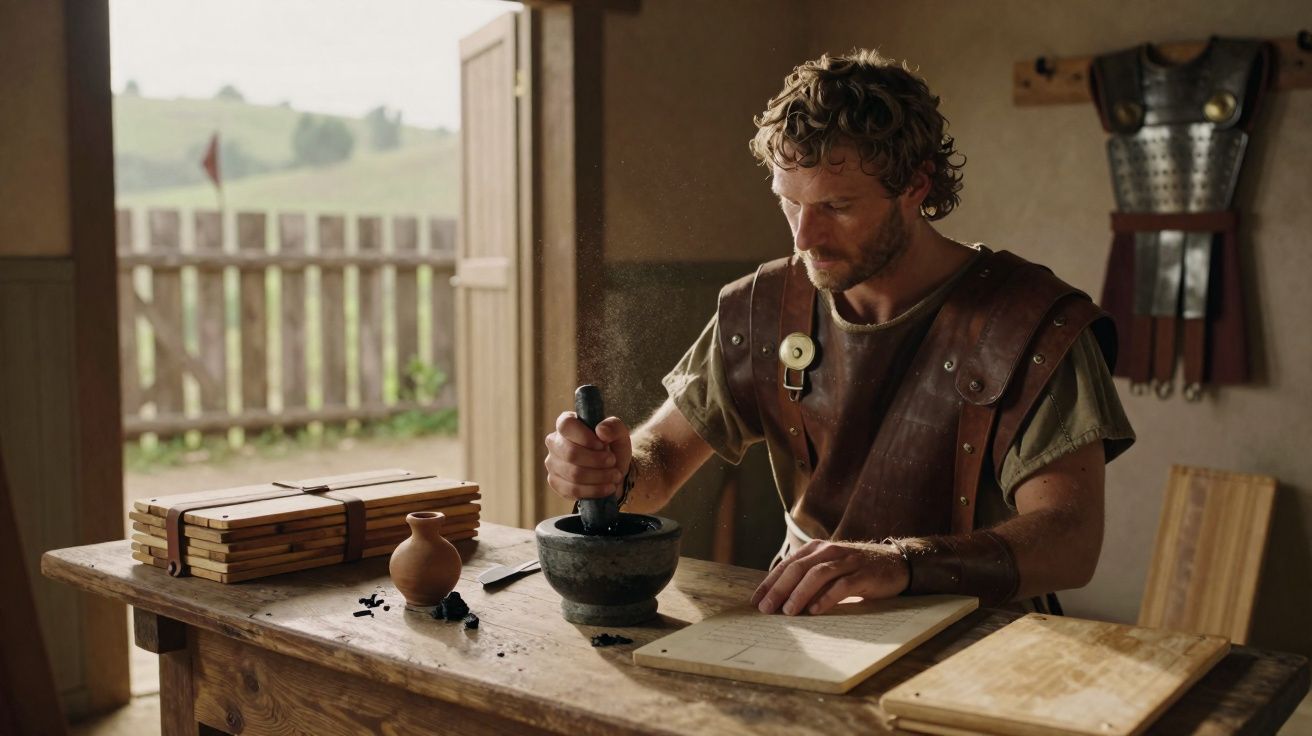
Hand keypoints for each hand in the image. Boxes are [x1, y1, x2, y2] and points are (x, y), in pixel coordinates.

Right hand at [543, 411, 632, 501]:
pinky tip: (607, 487)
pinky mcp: (555, 483)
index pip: (566, 425)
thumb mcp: (620, 434)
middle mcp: (554, 442)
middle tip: (612, 461)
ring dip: (599, 476)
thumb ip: (614, 427)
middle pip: (570, 453)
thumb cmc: (612, 448)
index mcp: (566, 424)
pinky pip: (572, 490)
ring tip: (614, 475)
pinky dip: (594, 490)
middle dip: (597, 460)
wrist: (613, 471)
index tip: (602, 445)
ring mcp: (552, 464)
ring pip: (574, 474)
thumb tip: (601, 430)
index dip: (585, 437)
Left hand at [750, 540, 909, 615]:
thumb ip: (808, 579)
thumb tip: (779, 602)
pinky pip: (842, 585)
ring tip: (788, 611)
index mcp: (816, 549)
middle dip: (780, 589)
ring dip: (800, 593)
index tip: (756, 601)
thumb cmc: (855, 570)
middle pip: (799, 569)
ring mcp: (847, 561)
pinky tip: (816, 611)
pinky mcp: (864, 574)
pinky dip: (827, 598)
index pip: (787, 565)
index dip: (770, 583)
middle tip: (766, 609)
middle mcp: (829, 551)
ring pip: (818, 574)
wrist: (895, 563)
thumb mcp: (829, 569)